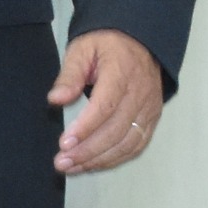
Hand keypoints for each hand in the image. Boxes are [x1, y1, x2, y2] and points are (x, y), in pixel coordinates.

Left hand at [49, 30, 165, 174]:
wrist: (139, 40)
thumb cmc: (107, 44)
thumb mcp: (82, 49)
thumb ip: (69, 75)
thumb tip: (55, 100)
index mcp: (122, 72)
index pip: (105, 107)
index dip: (85, 128)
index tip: (64, 143)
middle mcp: (140, 93)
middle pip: (116, 130)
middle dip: (87, 151)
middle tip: (62, 162)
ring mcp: (149, 108)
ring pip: (128, 143)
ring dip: (99, 160)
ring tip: (73, 167)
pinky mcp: (152, 118)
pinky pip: (137, 145)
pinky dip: (115, 159)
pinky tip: (93, 163)